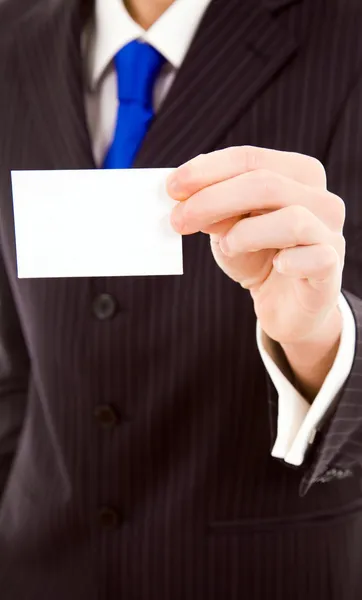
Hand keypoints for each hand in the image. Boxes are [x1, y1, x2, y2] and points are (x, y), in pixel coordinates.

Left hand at [167, 146, 344, 346]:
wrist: (286, 305)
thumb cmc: (258, 258)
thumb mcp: (229, 229)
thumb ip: (214, 208)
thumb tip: (185, 193)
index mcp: (297, 175)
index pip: (250, 159)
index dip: (207, 170)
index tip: (172, 187)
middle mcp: (320, 198)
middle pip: (265, 184)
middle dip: (213, 200)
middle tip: (178, 219)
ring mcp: (330, 232)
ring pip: (291, 218)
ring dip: (246, 233)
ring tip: (226, 246)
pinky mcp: (331, 266)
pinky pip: (314, 257)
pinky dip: (288, 261)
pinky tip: (275, 266)